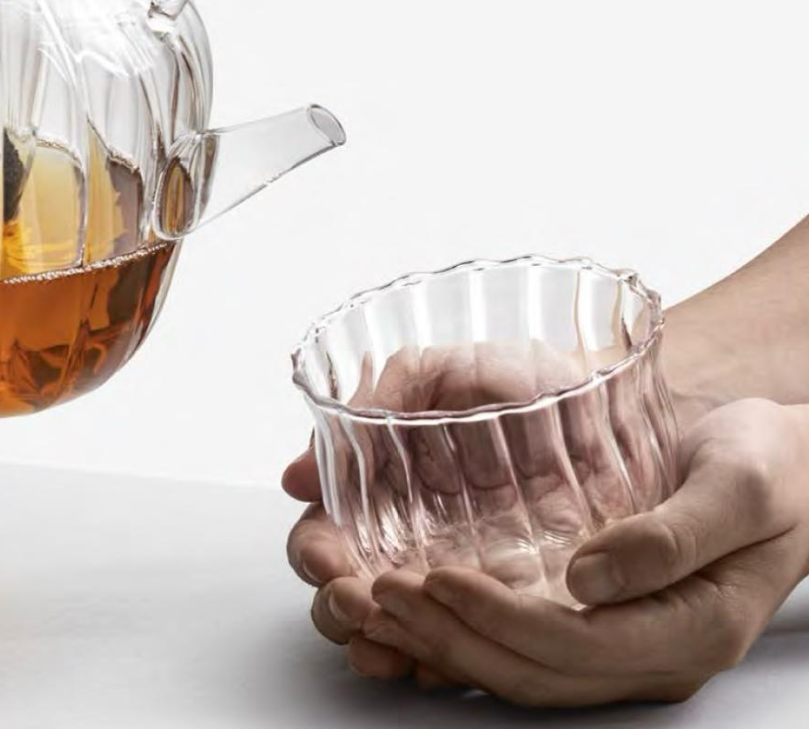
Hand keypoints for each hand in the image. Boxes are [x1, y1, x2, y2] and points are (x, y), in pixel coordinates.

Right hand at [282, 340, 581, 684]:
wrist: (610, 398)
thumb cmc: (522, 378)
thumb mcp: (444, 373)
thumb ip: (379, 403)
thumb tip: (298, 474)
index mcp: (385, 487)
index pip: (327, 535)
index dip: (316, 554)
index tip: (326, 561)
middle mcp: (413, 539)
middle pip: (350, 595)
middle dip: (341, 609)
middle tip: (359, 604)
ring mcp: (462, 576)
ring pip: (401, 630)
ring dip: (385, 643)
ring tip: (392, 642)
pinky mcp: (514, 602)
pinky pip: (472, 648)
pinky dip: (446, 664)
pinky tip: (439, 664)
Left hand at [363, 398, 808, 705]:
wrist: (791, 464)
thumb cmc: (772, 465)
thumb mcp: (740, 484)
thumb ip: (675, 534)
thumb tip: (589, 577)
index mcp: (689, 629)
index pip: (570, 647)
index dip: (494, 619)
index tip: (433, 577)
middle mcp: (650, 653)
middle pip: (529, 671)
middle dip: (443, 636)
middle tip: (369, 593)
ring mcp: (624, 644)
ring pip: (517, 667)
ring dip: (438, 639)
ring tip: (369, 600)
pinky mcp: (602, 621)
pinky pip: (523, 644)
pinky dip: (463, 630)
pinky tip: (416, 603)